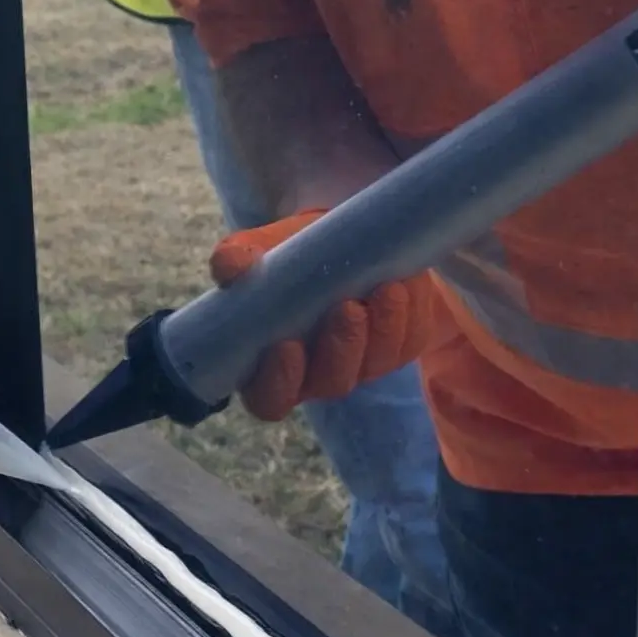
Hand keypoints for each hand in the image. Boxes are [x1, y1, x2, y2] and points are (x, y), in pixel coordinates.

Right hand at [211, 209, 439, 420]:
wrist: (341, 237)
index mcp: (271, 365)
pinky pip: (406, 343)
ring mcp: (360, 364)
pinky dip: (408, 316)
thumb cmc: (291, 252)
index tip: (286, 344)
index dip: (277, 383)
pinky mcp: (398, 345)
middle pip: (330, 384)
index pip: (269, 399)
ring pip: (373, 367)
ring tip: (385, 289)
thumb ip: (238, 257)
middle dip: (341, 350)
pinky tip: (403, 286)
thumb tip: (229, 267)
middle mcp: (316, 375)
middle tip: (346, 308)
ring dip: (381, 331)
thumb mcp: (261, 248)